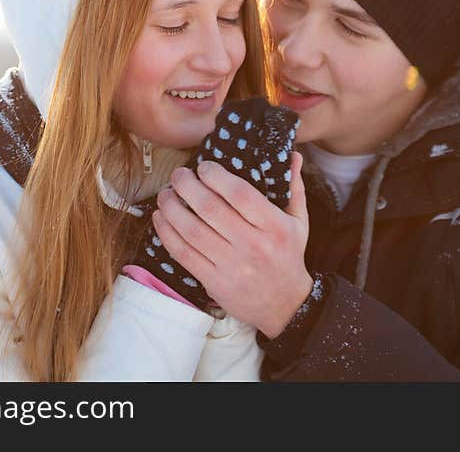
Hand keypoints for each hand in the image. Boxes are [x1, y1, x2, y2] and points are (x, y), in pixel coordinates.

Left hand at [152, 151, 311, 337]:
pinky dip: (167, 233)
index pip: (240, 194)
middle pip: (210, 209)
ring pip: (192, 231)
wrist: (284, 305)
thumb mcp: (299, 222)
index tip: (204, 166)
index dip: (216, 176)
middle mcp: (253, 245)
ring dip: (172, 208)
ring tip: (165, 193)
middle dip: (187, 186)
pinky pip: (183, 254)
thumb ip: (294, 187)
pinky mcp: (213, 281)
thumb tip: (293, 154)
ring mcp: (231, 265)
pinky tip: (160, 217)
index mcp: (274, 227)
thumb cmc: (288, 256)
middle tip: (178, 174)